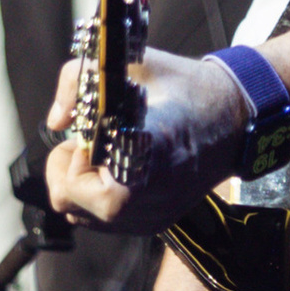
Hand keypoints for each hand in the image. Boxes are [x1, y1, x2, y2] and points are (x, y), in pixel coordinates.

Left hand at [44, 42, 251, 238]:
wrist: (233, 117)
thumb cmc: (181, 88)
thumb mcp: (126, 66)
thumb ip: (75, 84)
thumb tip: (56, 122)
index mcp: (135, 165)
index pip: (71, 183)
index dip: (73, 151)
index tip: (92, 128)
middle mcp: (141, 204)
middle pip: (67, 204)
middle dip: (70, 169)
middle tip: (92, 142)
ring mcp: (148, 219)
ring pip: (82, 215)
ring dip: (83, 184)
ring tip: (109, 153)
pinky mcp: (154, 224)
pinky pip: (105, 221)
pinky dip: (101, 196)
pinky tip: (122, 167)